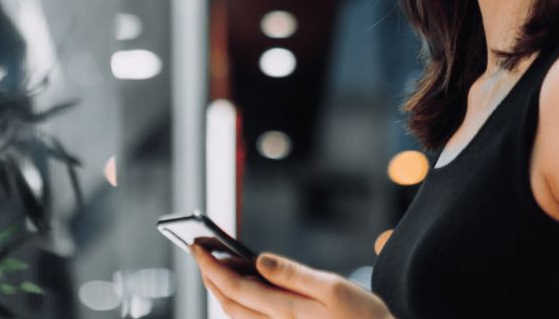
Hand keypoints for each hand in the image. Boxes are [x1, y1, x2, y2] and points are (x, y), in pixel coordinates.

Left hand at [190, 244, 392, 318]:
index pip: (233, 287)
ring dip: (222, 289)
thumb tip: (259, 260)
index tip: (195, 246)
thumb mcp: (333, 288)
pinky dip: (240, 301)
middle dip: (209, 277)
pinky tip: (246, 286)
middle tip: (199, 252)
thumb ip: (293, 274)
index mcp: (285, 311)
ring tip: (217, 264)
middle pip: (228, 302)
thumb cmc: (362, 318)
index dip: (210, 266)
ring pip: (237, 313)